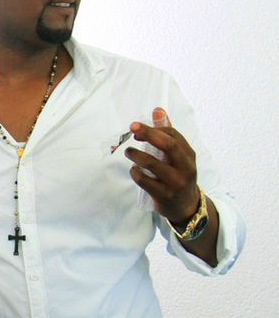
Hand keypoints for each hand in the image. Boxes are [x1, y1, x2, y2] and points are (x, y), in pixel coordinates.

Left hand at [124, 107, 200, 223]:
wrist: (186, 207)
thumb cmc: (178, 175)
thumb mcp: (179, 156)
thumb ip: (168, 134)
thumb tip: (158, 109)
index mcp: (189, 155)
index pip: (173, 135)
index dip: (155, 128)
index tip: (138, 128)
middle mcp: (185, 168)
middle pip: (168, 145)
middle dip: (149, 134)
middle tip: (132, 129)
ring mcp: (175, 183)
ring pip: (153, 164)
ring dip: (136, 155)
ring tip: (128, 151)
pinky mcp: (164, 195)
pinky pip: (145, 181)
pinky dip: (135, 173)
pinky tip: (134, 170)